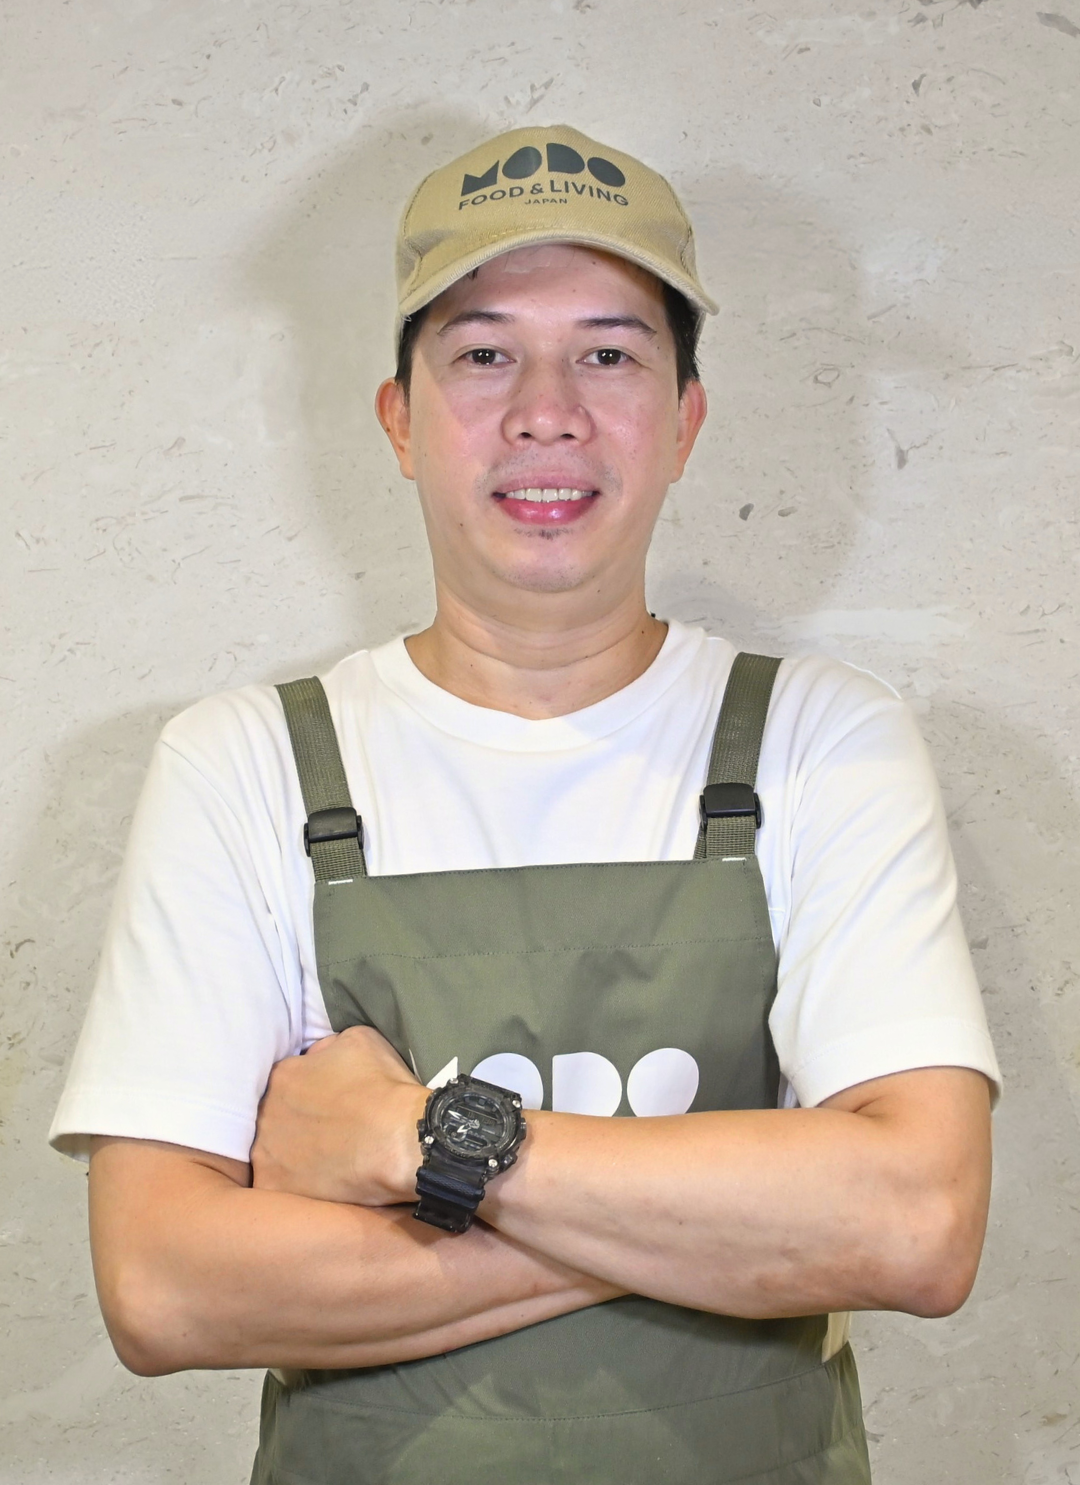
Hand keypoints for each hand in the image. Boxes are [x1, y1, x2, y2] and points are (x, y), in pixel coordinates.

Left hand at [252, 1026, 428, 1205]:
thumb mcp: (360, 1040)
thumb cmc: (386, 1088)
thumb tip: (317, 1058)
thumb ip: (327, 1048)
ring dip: (292, 1155)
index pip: (286, 1081)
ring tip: (327, 1162)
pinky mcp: (274, 1186)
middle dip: (296, 1123)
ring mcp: (265, 1152)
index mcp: (283, 1076)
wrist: (402, 1140)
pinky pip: (277, 1185)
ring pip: (272, 1152)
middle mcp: (265, 1112)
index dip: (308, 1092)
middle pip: (274, 1117)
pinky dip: (295, 1185)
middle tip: (328, 1133)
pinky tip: (321, 1184)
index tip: (328, 1104)